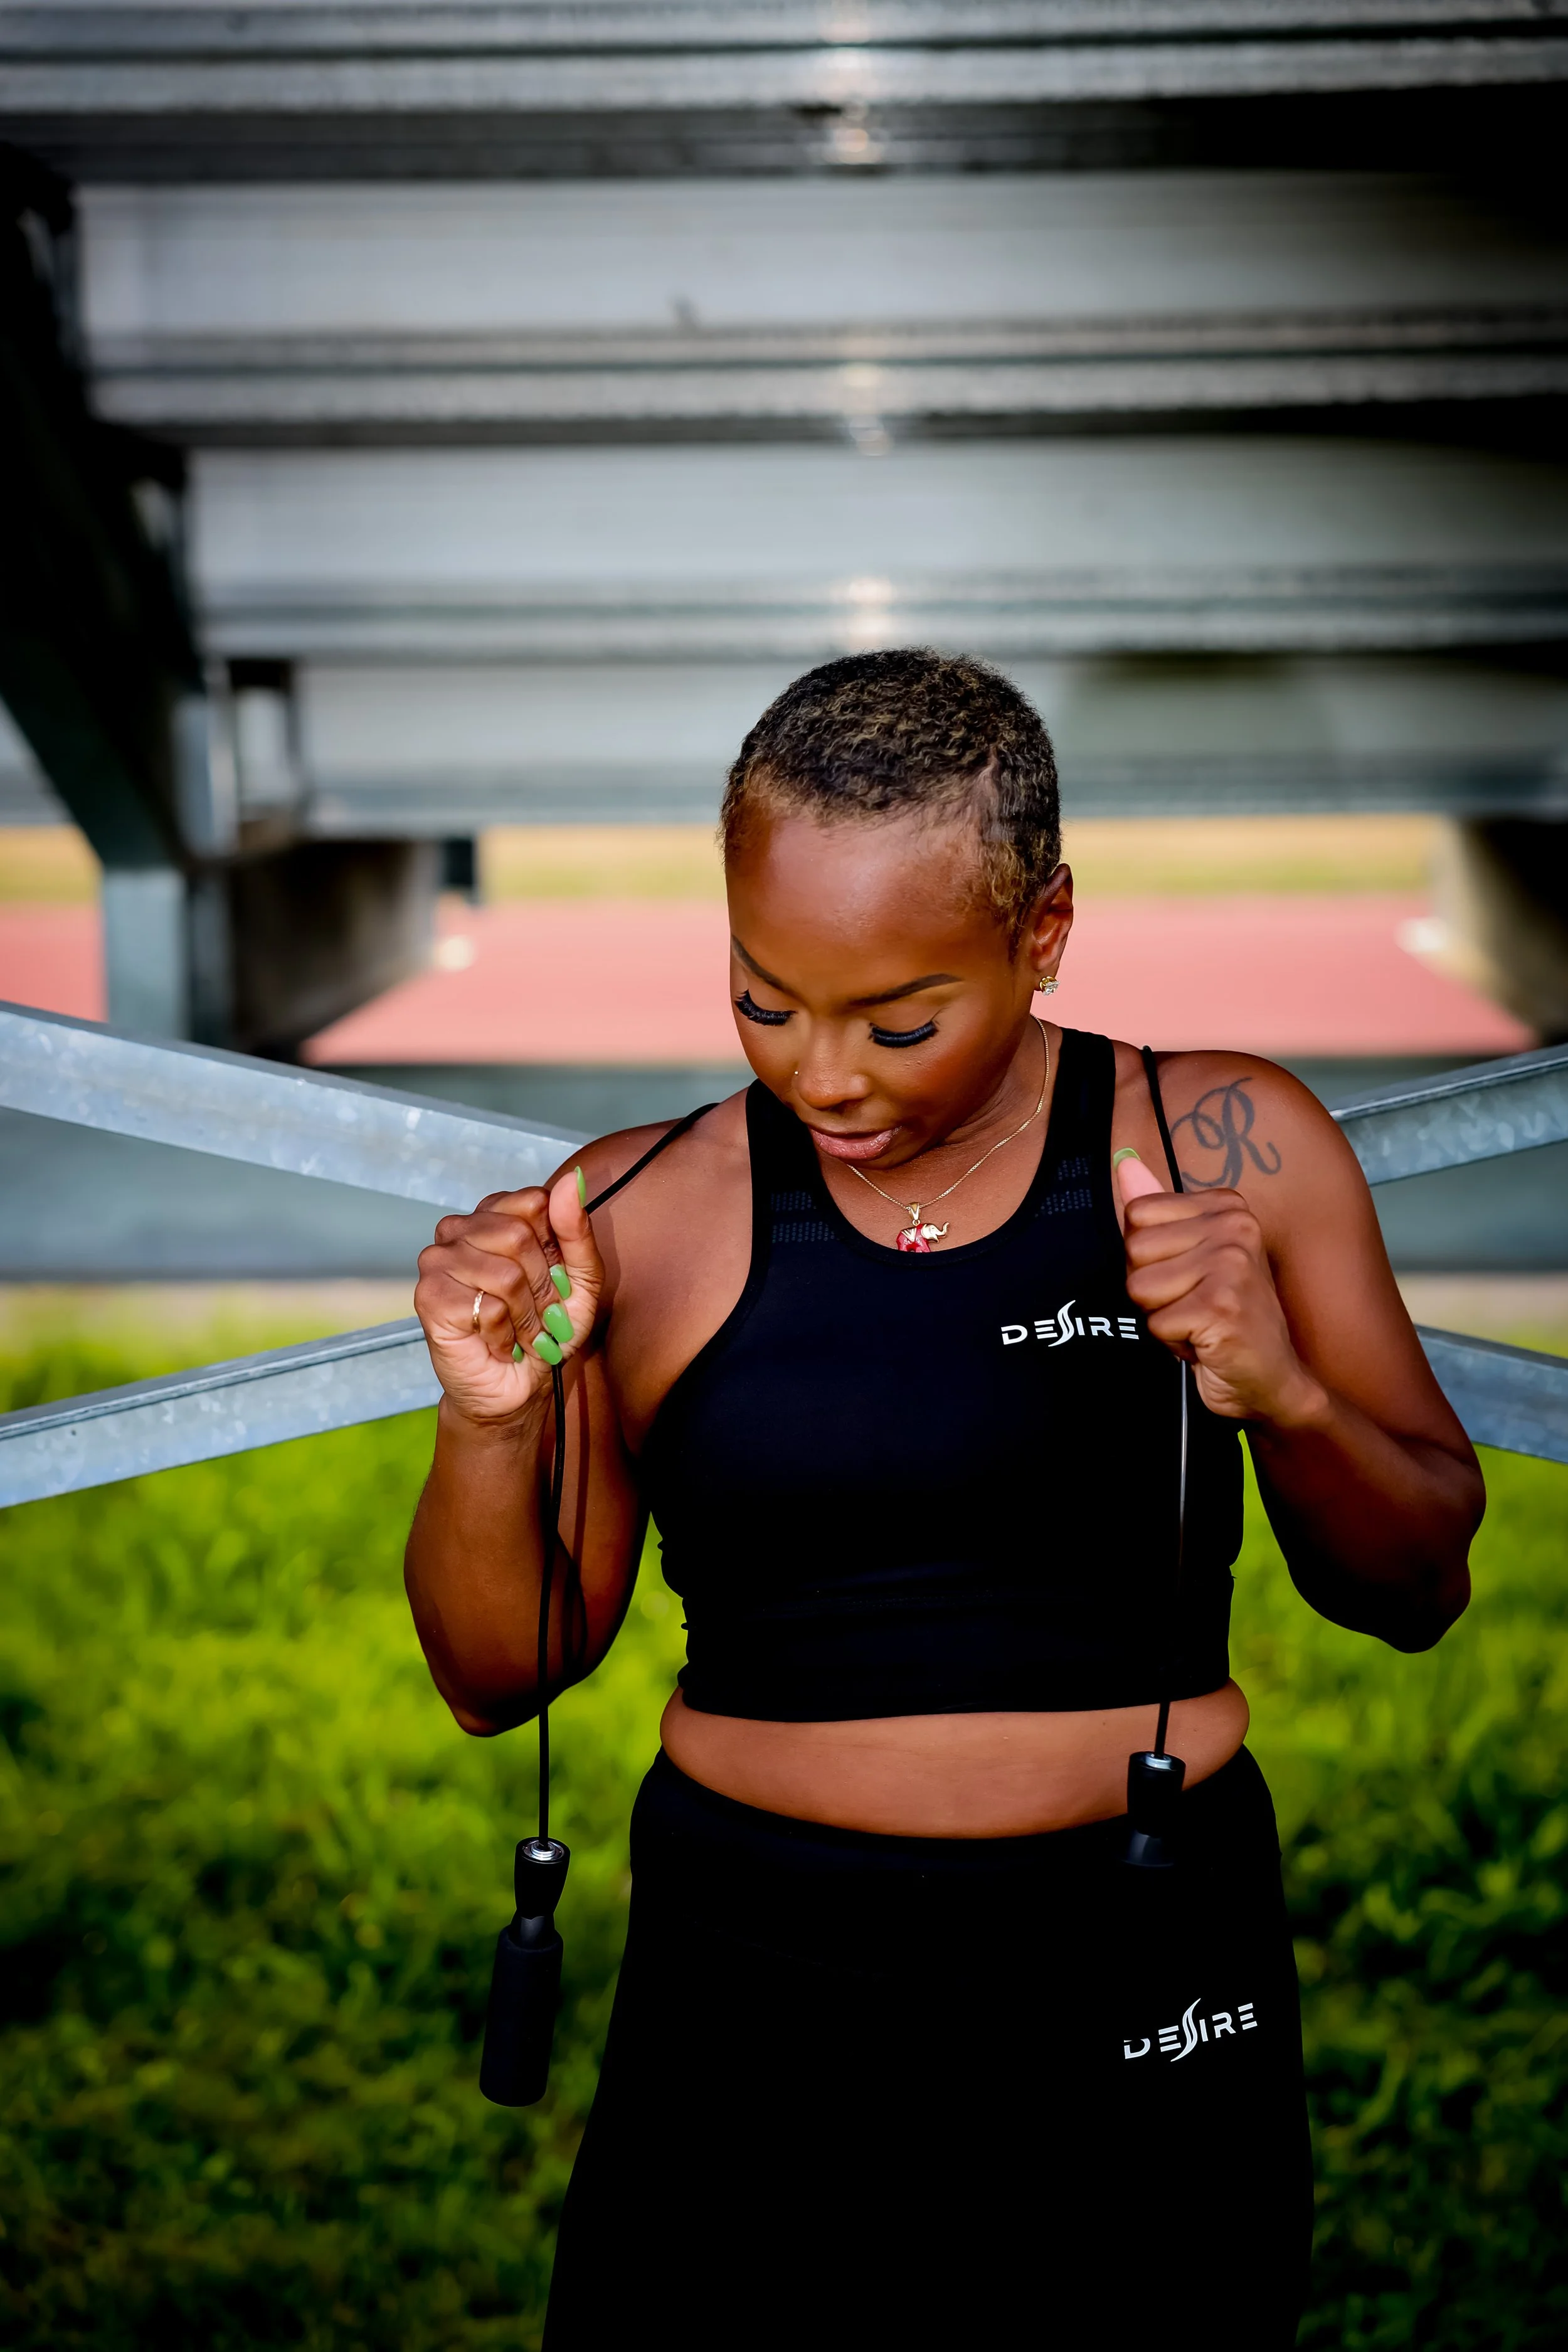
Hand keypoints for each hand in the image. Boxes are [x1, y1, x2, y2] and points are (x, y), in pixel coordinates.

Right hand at [413, 1166, 604, 1431]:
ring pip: (506, 1275)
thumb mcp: (581, 1281)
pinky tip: (498, 1343)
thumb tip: (573, 1179)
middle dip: (542, 1286)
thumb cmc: (547, 1330)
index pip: (533, 1201)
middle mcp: (460, 1229)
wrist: (518, 1386)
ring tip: (519, 1331)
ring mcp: (438, 1261)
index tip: (553, 1278)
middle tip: (538, 1313)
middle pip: (519, 1236)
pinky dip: (506, 1335)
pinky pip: (489, 1307)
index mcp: (494, 1215)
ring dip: (526, 1316)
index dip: (554, 1247)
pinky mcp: (429, 1297)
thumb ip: (576, 1231)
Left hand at [1115, 1153, 1324, 1425]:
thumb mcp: (1189, 1255)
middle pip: (1134, 1249)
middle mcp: (1234, 1227)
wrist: (1272, 1379)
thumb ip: (1155, 1210)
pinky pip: (1156, 1322)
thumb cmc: (1227, 1318)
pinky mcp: (1221, 1306)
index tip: (1186, 1275)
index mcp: (1226, 1207)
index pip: (1137, 1215)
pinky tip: (1207, 1341)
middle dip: (1151, 1289)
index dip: (1149, 1257)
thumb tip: (1124, 1162)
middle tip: (1193, 1303)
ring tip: (1199, 1321)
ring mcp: (1231, 1265)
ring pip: (1140, 1287)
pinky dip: (1174, 1342)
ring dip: (1162, 1317)